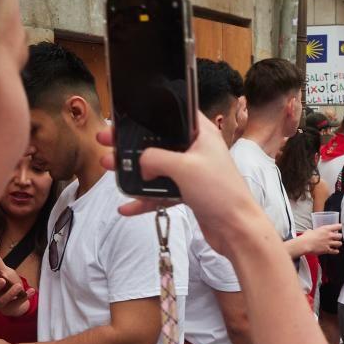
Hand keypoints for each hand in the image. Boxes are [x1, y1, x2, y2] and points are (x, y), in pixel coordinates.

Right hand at [0, 248, 31, 316]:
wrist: (19, 303)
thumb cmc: (8, 286)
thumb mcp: (4, 273)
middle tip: (2, 279)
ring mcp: (2, 302)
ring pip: (4, 299)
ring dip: (12, 292)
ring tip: (18, 286)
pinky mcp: (13, 307)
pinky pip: (19, 302)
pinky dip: (26, 296)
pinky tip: (31, 290)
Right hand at [101, 111, 268, 253]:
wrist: (237, 229)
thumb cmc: (219, 192)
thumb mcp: (183, 167)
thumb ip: (155, 158)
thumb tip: (140, 163)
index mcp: (201, 134)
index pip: (172, 114)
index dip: (148, 114)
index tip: (124, 117)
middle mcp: (196, 150)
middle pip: (158, 142)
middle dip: (131, 143)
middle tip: (106, 141)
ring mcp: (192, 172)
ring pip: (156, 168)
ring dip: (133, 170)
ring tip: (108, 167)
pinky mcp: (189, 193)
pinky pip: (161, 192)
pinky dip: (144, 199)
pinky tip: (126, 206)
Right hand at [293, 222, 343, 255]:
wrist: (305, 244)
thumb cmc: (306, 237)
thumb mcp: (310, 231)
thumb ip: (313, 231)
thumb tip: (311, 232)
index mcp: (326, 229)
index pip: (338, 226)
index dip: (340, 227)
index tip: (340, 227)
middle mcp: (329, 236)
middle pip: (340, 236)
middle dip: (339, 237)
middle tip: (337, 237)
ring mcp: (329, 243)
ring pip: (339, 243)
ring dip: (338, 244)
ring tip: (336, 244)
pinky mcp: (327, 250)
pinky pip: (335, 251)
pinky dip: (336, 251)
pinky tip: (335, 251)